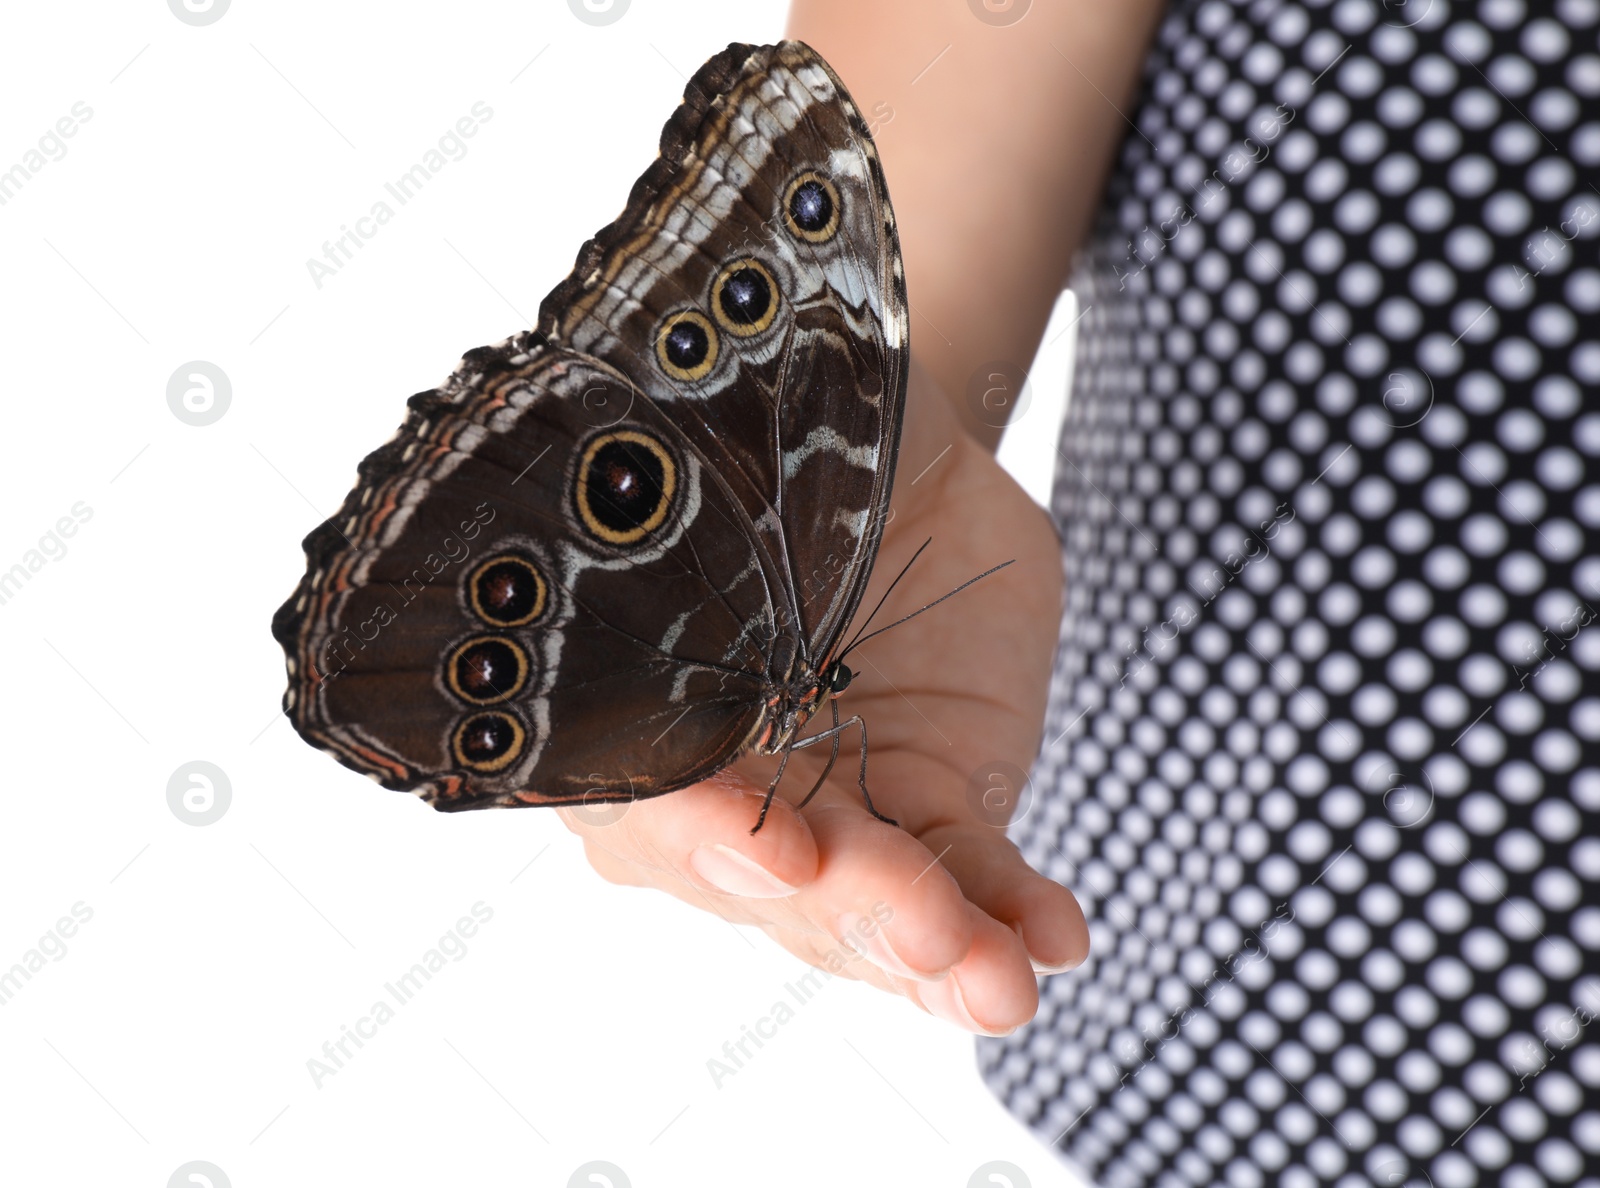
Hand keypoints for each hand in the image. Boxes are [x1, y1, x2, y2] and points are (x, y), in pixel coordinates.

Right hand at [559, 357, 1087, 1033]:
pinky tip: (1054, 936)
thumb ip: (673, 557)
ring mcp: (829, 803)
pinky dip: (1009, 906)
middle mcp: (721, 787)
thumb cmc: (762, 436)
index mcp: (630, 717)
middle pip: (777, 883)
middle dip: (854, 916)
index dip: (707, 842)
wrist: (880, 432)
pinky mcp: (931, 801)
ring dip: (939, 949)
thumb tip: (655, 628)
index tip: (785, 857)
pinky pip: (969, 872)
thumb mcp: (705, 478)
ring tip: (1002, 983)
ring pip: (875, 902)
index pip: (649, 805)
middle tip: (929, 935)